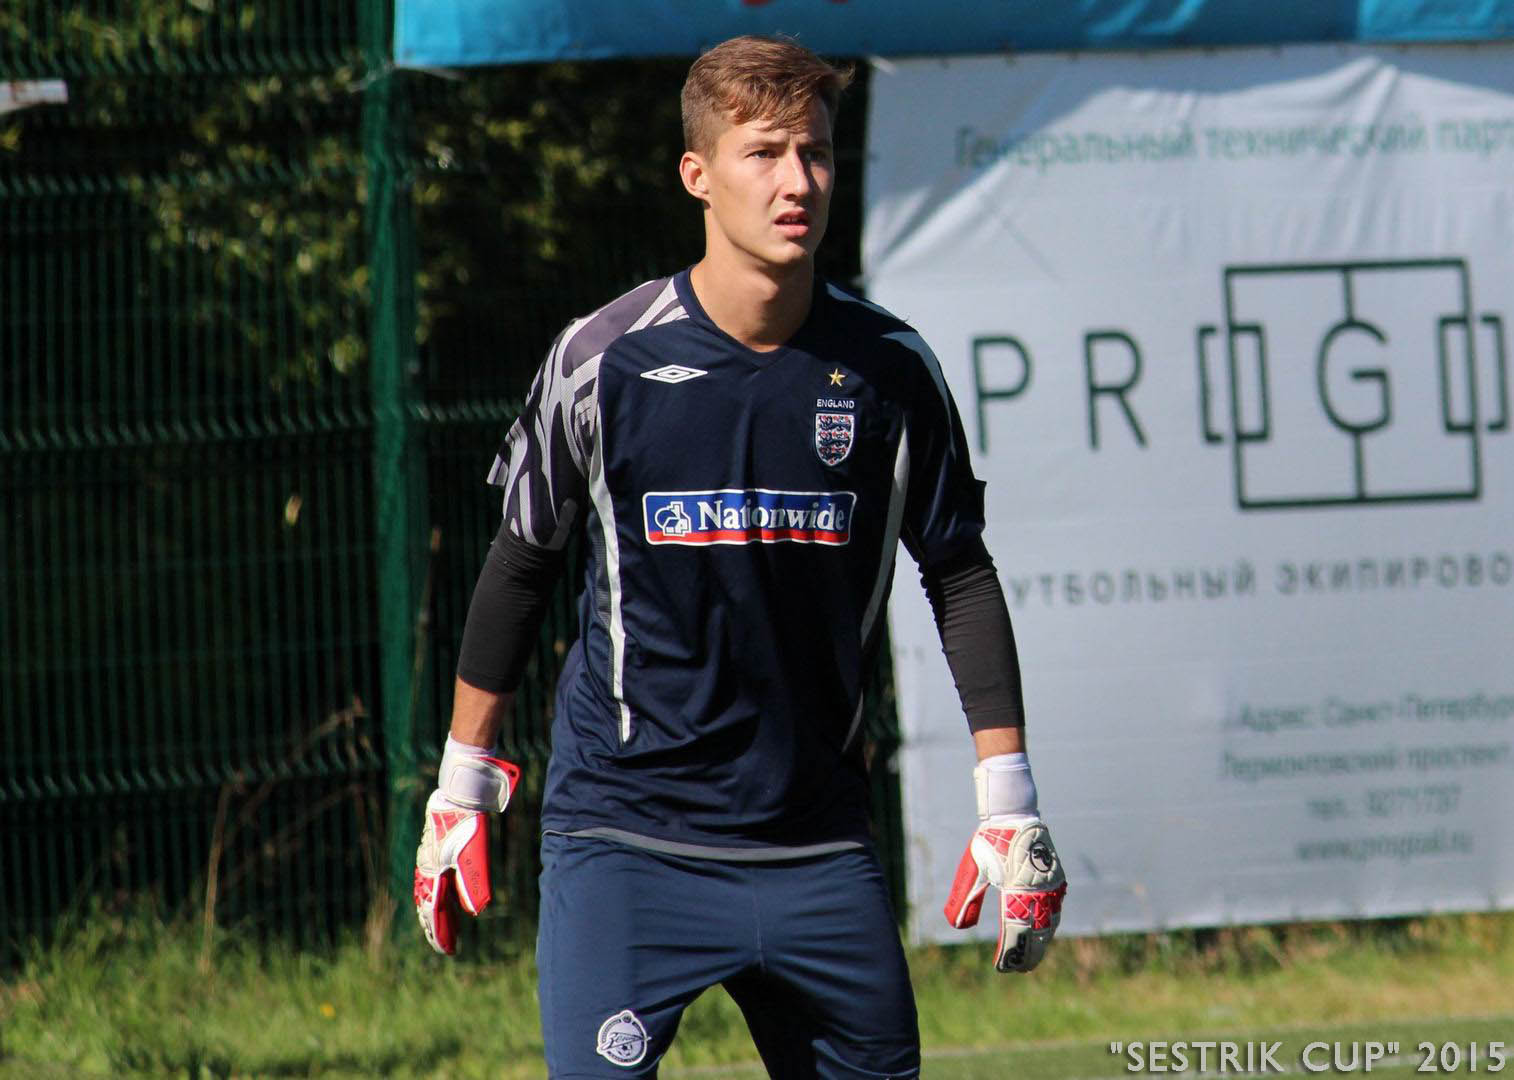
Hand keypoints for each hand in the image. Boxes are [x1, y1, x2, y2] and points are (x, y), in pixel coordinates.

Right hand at [413, 745, 520, 955]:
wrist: (458, 792)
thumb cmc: (467, 821)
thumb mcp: (474, 852)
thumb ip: (474, 882)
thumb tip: (477, 911)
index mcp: (434, 872)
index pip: (435, 911)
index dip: (441, 932)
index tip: (448, 951)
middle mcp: (427, 868)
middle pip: (429, 905)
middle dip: (436, 927)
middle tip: (444, 946)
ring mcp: (428, 858)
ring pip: (428, 893)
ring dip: (434, 912)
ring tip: (441, 927)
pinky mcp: (433, 849)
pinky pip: (430, 880)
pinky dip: (434, 895)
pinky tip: (441, 897)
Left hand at [943, 816, 1066, 971]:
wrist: (1015, 813)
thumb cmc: (990, 840)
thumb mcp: (972, 867)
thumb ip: (965, 896)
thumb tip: (957, 926)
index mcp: (1015, 888)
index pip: (1013, 931)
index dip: (1008, 952)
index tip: (1001, 967)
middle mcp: (1037, 890)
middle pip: (1035, 934)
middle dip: (1027, 954)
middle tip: (1017, 969)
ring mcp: (1051, 885)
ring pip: (1049, 924)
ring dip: (1040, 943)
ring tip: (1030, 958)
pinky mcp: (1057, 880)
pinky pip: (1055, 909)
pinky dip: (1049, 926)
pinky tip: (1042, 934)